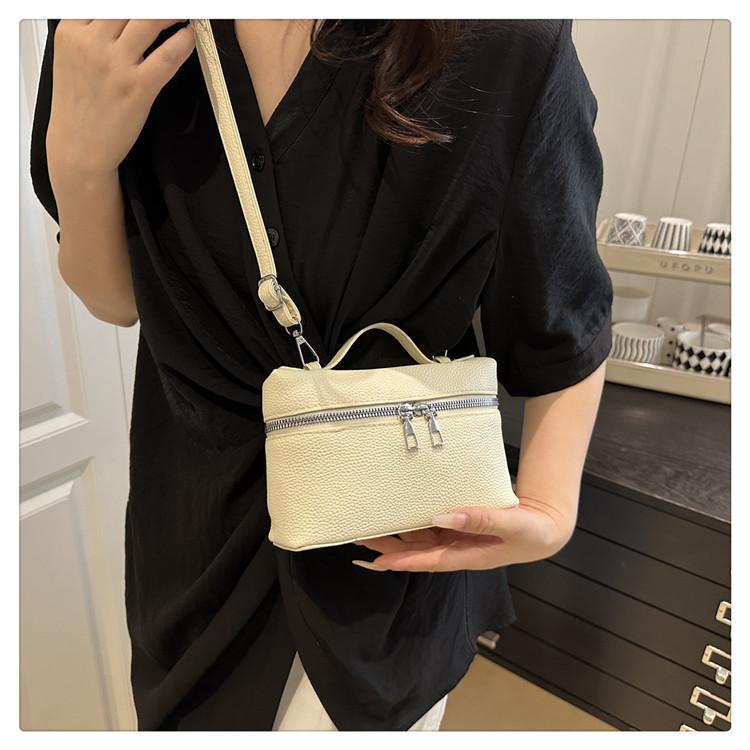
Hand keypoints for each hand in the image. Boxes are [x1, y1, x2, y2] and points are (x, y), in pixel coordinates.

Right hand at [47, 20, 195, 179]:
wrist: (79, 148)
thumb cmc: (78, 107)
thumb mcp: (71, 58)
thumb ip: (90, 33)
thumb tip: (118, 16)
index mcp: (71, 31)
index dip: (126, 1)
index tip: (143, 5)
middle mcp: (91, 43)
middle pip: (129, 5)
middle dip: (153, 5)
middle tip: (168, 7)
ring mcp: (115, 65)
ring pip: (150, 20)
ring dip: (171, 14)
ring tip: (181, 14)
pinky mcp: (138, 87)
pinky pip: (168, 55)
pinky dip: (183, 42)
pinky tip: (188, 37)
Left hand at [350, 495, 574, 571]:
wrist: (546, 527)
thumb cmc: (532, 530)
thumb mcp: (511, 524)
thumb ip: (479, 519)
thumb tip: (442, 515)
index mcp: (468, 555)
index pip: (429, 560)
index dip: (403, 561)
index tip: (377, 561)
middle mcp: (457, 549)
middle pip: (416, 551)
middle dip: (388, 548)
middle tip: (358, 539)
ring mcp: (458, 539)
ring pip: (420, 540)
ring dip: (396, 535)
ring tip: (368, 527)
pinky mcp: (460, 527)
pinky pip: (431, 527)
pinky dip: (413, 522)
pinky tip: (398, 515)